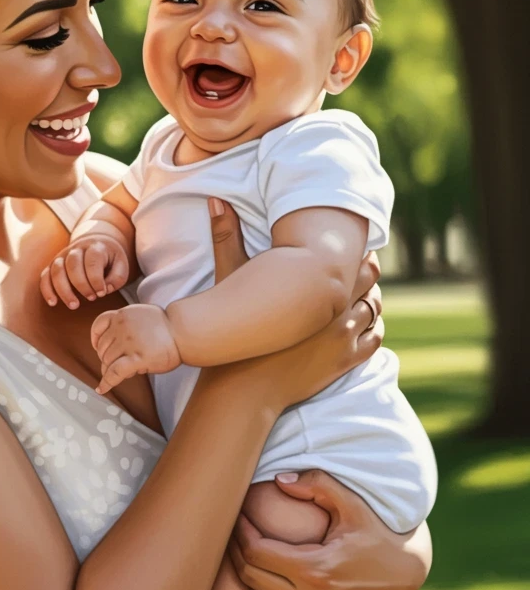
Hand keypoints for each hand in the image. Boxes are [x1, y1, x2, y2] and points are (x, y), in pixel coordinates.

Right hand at [40, 234, 130, 308]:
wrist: (96, 242)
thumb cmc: (110, 259)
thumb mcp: (121, 264)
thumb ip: (118, 277)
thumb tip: (106, 289)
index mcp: (95, 247)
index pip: (92, 262)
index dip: (96, 280)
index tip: (102, 293)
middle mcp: (76, 249)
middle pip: (72, 265)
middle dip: (81, 285)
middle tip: (92, 298)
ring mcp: (62, 256)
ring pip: (56, 270)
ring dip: (63, 290)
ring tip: (74, 305)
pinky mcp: (53, 264)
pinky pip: (45, 276)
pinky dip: (47, 290)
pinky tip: (53, 303)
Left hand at [91, 304, 181, 394]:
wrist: (183, 331)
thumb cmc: (167, 326)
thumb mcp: (141, 314)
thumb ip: (126, 323)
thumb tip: (115, 340)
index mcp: (122, 314)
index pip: (99, 324)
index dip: (95, 338)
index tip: (97, 347)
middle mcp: (122, 327)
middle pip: (102, 348)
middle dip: (106, 359)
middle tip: (119, 365)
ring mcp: (128, 342)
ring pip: (107, 361)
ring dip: (110, 370)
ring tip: (125, 372)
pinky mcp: (137, 358)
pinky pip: (114, 373)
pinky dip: (106, 383)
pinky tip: (102, 389)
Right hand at [214, 251, 382, 410]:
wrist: (242, 389)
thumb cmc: (233, 333)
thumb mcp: (228, 280)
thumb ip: (226, 237)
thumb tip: (216, 200)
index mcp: (317, 285)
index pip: (354, 256)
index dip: (354, 247)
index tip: (347, 242)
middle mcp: (338, 309)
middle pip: (369, 278)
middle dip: (364, 269)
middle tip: (356, 261)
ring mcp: (345, 338)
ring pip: (374, 309)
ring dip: (370, 297)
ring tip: (360, 290)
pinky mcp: (345, 361)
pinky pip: (374, 340)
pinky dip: (373, 327)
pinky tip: (364, 322)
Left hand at [229, 469, 432, 589]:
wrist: (407, 572)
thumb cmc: (377, 532)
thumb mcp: (353, 504)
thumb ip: (316, 485)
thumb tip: (278, 480)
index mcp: (316, 569)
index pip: (256, 551)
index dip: (240, 530)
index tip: (237, 513)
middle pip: (251, 575)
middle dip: (236, 549)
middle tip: (233, 528)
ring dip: (246, 576)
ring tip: (243, 550)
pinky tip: (263, 576)